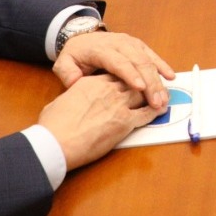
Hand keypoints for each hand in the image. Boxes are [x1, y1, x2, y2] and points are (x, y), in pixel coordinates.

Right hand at [37, 74, 159, 170]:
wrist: (57, 141)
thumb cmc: (54, 125)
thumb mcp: (59, 102)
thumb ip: (71, 97)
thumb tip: (70, 100)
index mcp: (92, 82)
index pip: (116, 75)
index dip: (126, 77)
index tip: (131, 80)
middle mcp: (108, 89)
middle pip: (133, 82)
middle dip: (144, 84)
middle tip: (152, 87)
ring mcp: (119, 105)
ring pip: (143, 94)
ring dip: (153, 95)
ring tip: (161, 96)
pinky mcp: (125, 122)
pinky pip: (147, 113)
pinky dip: (155, 111)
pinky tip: (160, 110)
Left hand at [55, 31, 174, 109]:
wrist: (83, 37)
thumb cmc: (76, 54)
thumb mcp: (64, 63)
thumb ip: (67, 73)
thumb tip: (76, 82)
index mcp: (101, 48)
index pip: (118, 61)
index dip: (130, 74)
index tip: (140, 88)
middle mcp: (119, 43)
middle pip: (138, 62)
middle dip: (150, 83)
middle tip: (157, 103)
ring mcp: (131, 43)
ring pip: (148, 60)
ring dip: (158, 80)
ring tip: (164, 98)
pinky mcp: (139, 46)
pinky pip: (153, 55)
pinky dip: (163, 66)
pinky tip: (171, 77)